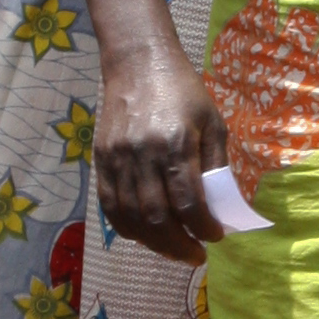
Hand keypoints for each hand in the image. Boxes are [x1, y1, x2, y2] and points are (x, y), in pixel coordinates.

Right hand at [95, 40, 233, 262]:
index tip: (215, 237)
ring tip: (174, 250)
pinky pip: (110, 206)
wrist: (137, 63)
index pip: (188, 202)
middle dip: (179, 245)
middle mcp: (142, 154)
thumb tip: (218, 208)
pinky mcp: (100, 160)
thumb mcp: (212, 121)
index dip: (203, 227)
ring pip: (131, 218)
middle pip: (157, 218)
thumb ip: (214, 164)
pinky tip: (146, 236)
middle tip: (196, 255)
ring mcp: (117, 159)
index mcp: (175, 143)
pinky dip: (128, 229)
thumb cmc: (183, 91)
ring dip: (154, 243)